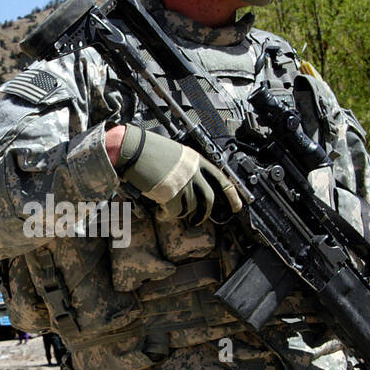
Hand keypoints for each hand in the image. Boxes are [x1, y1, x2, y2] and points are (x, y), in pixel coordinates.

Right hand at [114, 125, 241, 224]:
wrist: (133, 150)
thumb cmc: (148, 150)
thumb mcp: (175, 154)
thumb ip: (186, 168)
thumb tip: (191, 186)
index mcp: (196, 160)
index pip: (222, 179)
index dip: (232, 195)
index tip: (237, 206)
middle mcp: (193, 172)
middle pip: (208, 199)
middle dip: (204, 214)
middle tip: (199, 220)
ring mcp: (183, 184)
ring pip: (190, 208)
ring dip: (180, 214)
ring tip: (170, 212)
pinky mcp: (170, 195)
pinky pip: (174, 213)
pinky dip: (166, 215)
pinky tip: (159, 212)